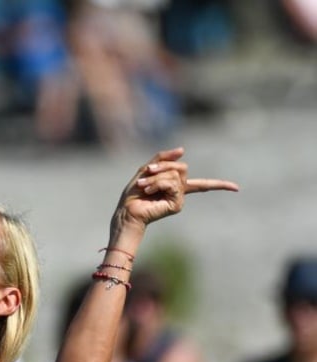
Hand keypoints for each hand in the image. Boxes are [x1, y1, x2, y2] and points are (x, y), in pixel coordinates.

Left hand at [113, 147, 238, 232]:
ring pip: (176, 175)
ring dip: (156, 177)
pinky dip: (158, 183)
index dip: (219, 185)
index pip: (202, 184)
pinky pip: (172, 183)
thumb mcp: (147, 170)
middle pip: (182, 168)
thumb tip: (183, 149)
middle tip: (145, 175)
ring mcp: (180, 199)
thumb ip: (163, 158)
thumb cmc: (134, 193)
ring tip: (143, 186)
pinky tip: (148, 191)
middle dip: (162, 168)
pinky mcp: (177, 204)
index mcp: (176, 185)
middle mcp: (180, 192)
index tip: (237, 188)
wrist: (127, 210)